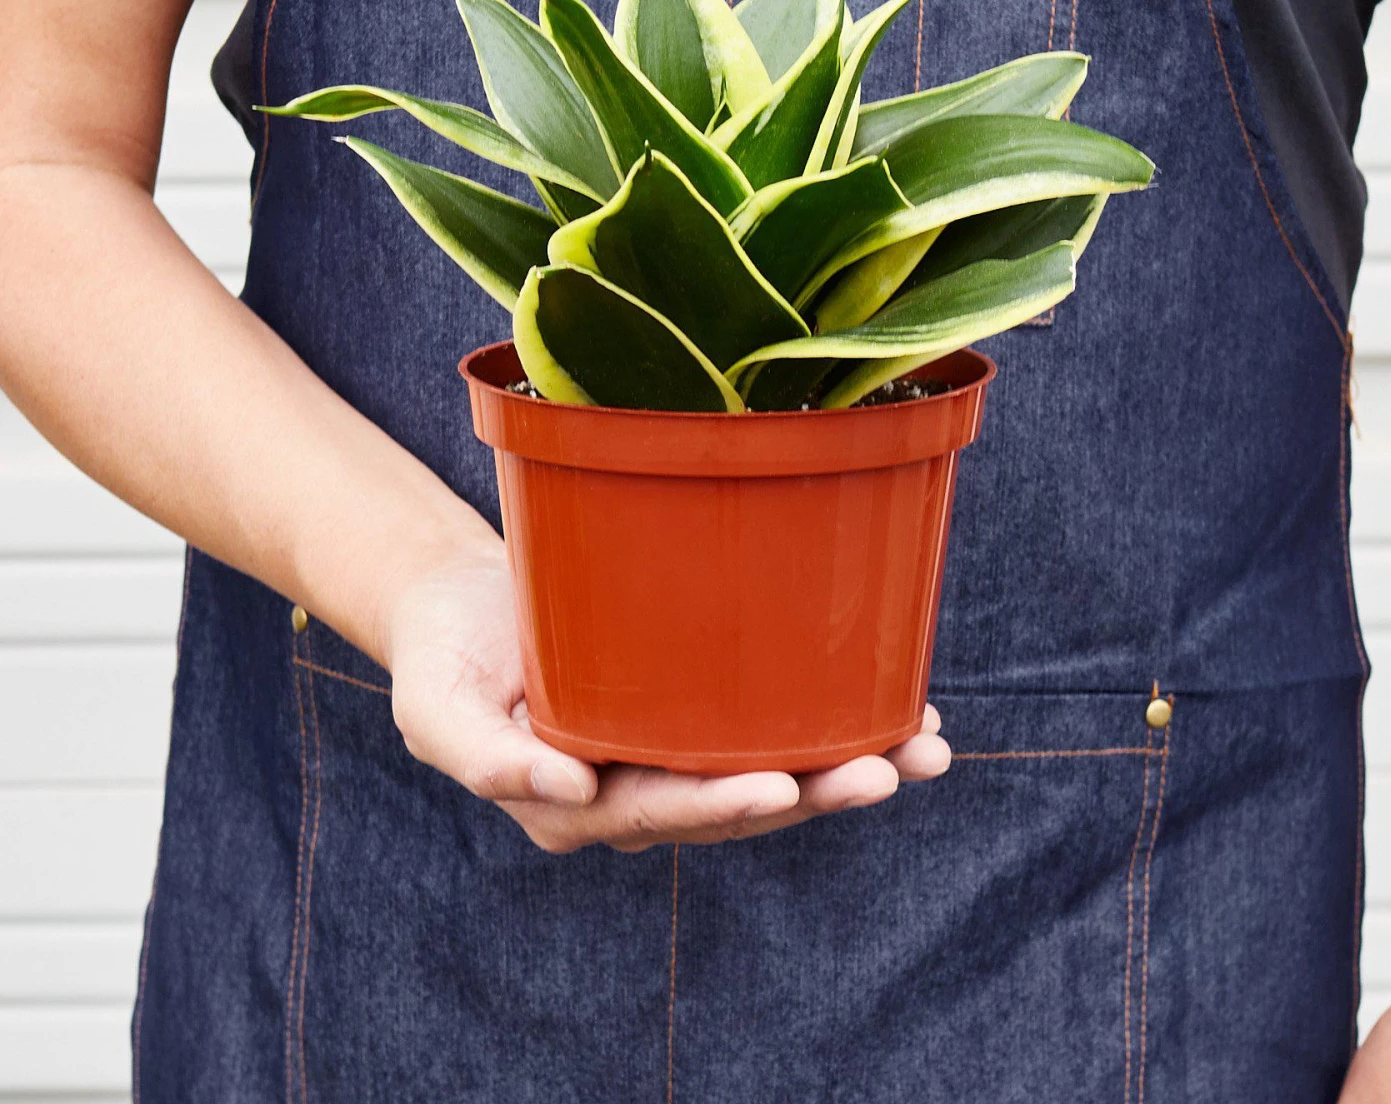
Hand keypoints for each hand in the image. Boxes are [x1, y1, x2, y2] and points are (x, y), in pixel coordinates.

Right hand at [382, 551, 951, 852]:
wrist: (460, 604)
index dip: (723, 805)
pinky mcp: (694, 705)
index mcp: (577, 805)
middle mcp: (637, 788)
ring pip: (771, 768)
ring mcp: (671, 749)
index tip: (784, 787)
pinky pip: (769, 723)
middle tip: (892, 769)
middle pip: (738, 802)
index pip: (661, 812)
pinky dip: (833, 718)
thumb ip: (488, 759)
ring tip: (926, 746)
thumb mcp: (437, 708)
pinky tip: (898, 705)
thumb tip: (569, 795)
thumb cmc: (444, 654)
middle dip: (818, 792)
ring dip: (850, 764)